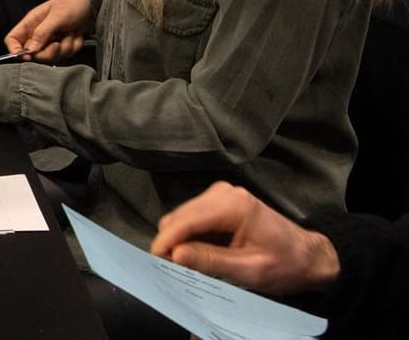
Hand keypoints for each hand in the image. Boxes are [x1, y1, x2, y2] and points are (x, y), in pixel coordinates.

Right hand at [3, 0, 94, 61]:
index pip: (12, 40)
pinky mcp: (63, 45)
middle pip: (33, 54)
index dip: (15, 50)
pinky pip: (65, 55)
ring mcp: (50, 40)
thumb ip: (42, 32)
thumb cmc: (72, 4)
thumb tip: (31, 50)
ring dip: (64, 47)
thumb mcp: (57, 16)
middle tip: (58, 44)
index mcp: (31, 23)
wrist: (93, 5)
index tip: (27, 56)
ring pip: (51, 56)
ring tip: (71, 33)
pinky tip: (77, 35)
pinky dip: (74, 47)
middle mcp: (38, 33)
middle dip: (48, 52)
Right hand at [150, 183, 340, 294]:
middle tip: (170, 270)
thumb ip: (211, 261)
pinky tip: (195, 254)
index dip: (166, 241)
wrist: (308, 256)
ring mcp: (220, 194)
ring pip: (182, 216)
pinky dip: (188, 236)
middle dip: (170, 242)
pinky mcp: (219, 201)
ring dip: (179, 240)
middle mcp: (222, 193)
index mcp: (233, 205)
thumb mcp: (249, 270)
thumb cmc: (285, 265)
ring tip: (183, 265)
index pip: (186, 220)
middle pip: (179, 216)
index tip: (155, 263)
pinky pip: (192, 217)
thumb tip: (174, 255)